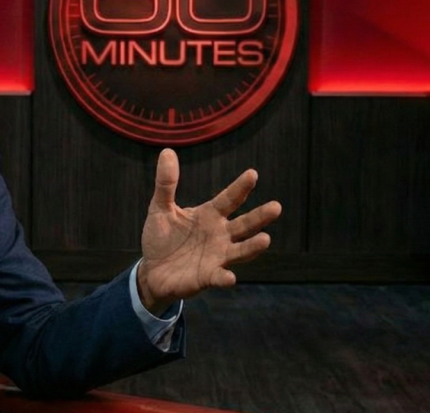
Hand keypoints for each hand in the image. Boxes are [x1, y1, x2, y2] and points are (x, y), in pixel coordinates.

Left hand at [137, 149, 279, 314]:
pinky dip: (225, 278)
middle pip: (244, 224)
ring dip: (253, 246)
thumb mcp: (160, 208)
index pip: (229, 199)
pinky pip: (219, 277)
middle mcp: (219, 235)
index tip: (252, 174)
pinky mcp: (207, 277)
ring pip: (240, 250)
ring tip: (265, 239)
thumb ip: (166, 183)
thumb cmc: (161, 237)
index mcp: (210, 215)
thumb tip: (166, 151)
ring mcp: (216, 257)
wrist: (152, 271)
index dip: (240, 187)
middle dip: (260, 217)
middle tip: (276, 206)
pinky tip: (230, 277)